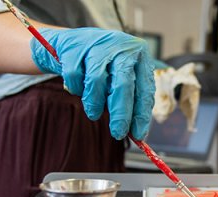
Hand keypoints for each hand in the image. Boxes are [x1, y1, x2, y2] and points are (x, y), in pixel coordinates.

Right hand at [31, 28, 154, 139]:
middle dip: (121, 114)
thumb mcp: (122, 74)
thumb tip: (135, 131)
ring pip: (96, 82)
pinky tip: (79, 90)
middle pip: (123, 85)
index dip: (142, 115)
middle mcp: (120, 47)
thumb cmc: (104, 64)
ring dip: (95, 104)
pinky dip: (76, 90)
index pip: (144, 88)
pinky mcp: (74, 48)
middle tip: (117, 133)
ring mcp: (96, 45)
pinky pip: (75, 77)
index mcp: (139, 54)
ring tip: (94, 113)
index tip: (139, 134)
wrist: (73, 41)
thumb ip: (131, 98)